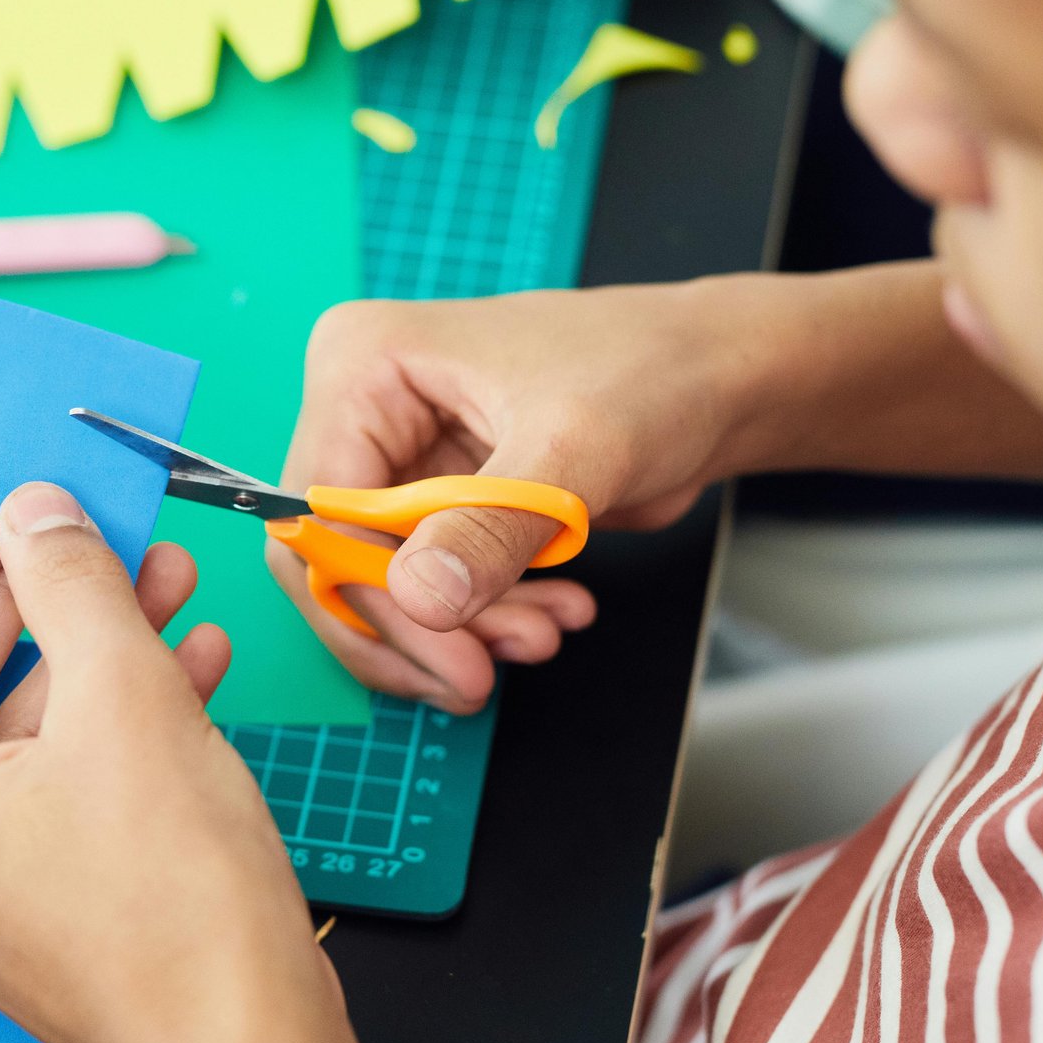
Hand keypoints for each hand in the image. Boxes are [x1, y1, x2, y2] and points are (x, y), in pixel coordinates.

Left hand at [0, 483, 408, 1042]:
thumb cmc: (176, 902)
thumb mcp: (125, 695)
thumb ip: (68, 583)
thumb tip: (34, 515)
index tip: (3, 542)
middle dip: (27, 601)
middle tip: (103, 550)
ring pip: (3, 730)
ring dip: (83, 649)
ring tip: (169, 588)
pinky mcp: (30, 907)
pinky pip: (42, 784)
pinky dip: (104, 719)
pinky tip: (190, 664)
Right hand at [275, 282, 762, 713]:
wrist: (721, 380)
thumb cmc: (651, 373)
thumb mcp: (570, 452)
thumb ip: (490, 528)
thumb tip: (421, 599)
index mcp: (363, 365)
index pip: (321, 509)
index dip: (371, 597)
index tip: (448, 658)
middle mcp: (364, 409)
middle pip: (337, 556)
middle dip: (416, 625)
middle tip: (482, 677)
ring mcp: (401, 456)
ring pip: (385, 583)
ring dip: (461, 630)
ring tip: (543, 635)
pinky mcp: (440, 498)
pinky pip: (430, 583)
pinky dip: (486, 617)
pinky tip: (554, 614)